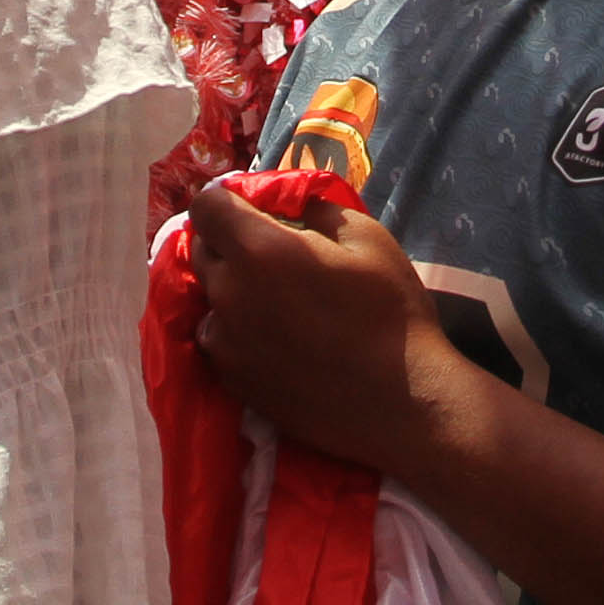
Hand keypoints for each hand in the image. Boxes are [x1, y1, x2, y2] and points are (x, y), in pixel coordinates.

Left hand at [186, 179, 472, 476]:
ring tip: (274, 301)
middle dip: (228, 242)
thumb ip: (318, 211)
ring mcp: (226, 343)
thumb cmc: (391, 313)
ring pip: (210, 298)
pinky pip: (218, 340)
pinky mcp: (233, 380)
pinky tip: (273, 339)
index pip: (205, 207)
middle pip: (202, 251)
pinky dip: (236, 331)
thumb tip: (294, 208)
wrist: (401, 402)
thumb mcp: (367, 239)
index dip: (225, 202)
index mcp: (259, 251)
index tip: (252, 209)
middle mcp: (229, 294)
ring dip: (231, 289)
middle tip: (270, 251)